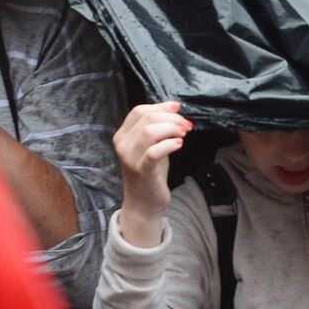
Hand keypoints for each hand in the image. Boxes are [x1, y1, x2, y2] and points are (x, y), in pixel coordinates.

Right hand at [113, 102, 190, 245]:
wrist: (143, 202)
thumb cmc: (149, 171)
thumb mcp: (150, 145)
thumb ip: (158, 127)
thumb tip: (174, 107)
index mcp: (122, 135)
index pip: (139, 111)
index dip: (160, 106)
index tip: (178, 109)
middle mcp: (123, 145)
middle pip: (147, 118)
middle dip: (171, 118)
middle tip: (186, 125)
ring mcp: (131, 158)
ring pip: (150, 131)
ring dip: (171, 128)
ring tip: (183, 134)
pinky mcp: (142, 171)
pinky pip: (154, 152)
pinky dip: (169, 144)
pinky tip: (179, 144)